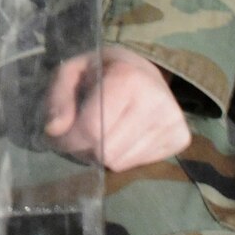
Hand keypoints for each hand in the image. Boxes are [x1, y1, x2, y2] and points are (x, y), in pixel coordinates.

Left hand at [44, 45, 191, 171]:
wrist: (145, 69)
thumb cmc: (104, 70)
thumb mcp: (72, 72)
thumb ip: (58, 98)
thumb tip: (54, 130)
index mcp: (128, 78)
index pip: (91, 128)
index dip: (68, 138)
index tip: (60, 135)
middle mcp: (156, 101)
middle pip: (105, 150)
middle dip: (84, 148)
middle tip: (81, 133)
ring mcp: (173, 121)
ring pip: (120, 162)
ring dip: (102, 154)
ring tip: (102, 133)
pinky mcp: (181, 138)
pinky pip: (137, 165)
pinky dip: (122, 156)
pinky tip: (124, 136)